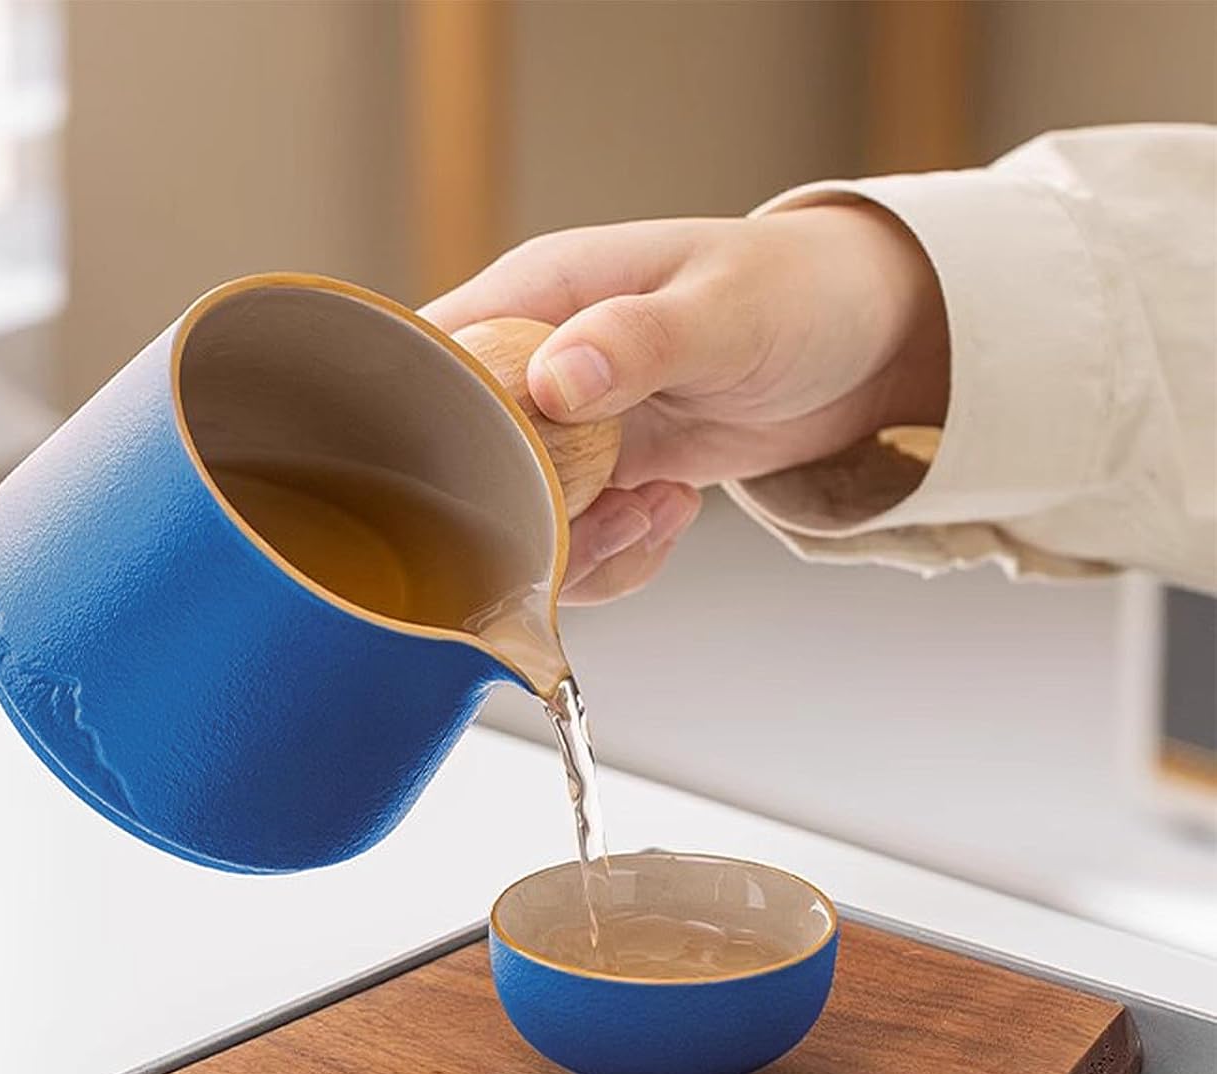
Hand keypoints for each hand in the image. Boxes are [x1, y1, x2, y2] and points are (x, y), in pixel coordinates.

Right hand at [422, 207, 947, 603]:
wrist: (864, 345)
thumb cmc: (799, 292)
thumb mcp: (725, 310)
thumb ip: (638, 340)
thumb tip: (555, 379)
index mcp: (535, 295)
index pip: (432, 359)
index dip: (433, 428)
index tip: (486, 483)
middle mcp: (532, 365)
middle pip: (464, 464)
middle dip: (524, 517)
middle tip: (612, 513)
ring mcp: (563, 431)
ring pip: (516, 521)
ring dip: (582, 549)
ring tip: (658, 510)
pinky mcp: (599, 480)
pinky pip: (573, 546)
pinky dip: (619, 557)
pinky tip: (673, 511)